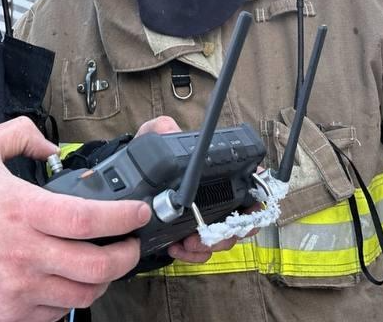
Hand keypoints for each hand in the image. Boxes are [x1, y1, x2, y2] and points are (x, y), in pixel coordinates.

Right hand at [0, 117, 151, 321]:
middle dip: (125, 256)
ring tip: (103, 267)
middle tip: (130, 245)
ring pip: (82, 295)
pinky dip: (68, 300)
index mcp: (22, 210)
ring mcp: (17, 289)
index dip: (123, 217)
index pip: (89, 218)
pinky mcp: (7, 315)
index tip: (138, 213)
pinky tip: (66, 284)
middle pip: (97, 266)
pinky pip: (55, 314)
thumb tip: (52, 147)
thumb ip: (18, 136)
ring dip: (101, 281)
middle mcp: (24, 253)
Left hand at [132, 116, 245, 261]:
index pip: (250, 183)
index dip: (257, 196)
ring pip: (224, 238)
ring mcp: (205, 219)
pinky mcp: (190, 236)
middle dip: (236, 229)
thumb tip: (173, 131)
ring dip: (212, 243)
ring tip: (191, 242)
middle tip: (219, 231)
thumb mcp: (152, 137)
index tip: (251, 206)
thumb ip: (162, 128)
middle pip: (243, 218)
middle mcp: (216, 197)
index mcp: (216, 172)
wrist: (125, 185)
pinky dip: (193, 254)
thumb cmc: (147, 159)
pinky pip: (202, 252)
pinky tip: (177, 248)